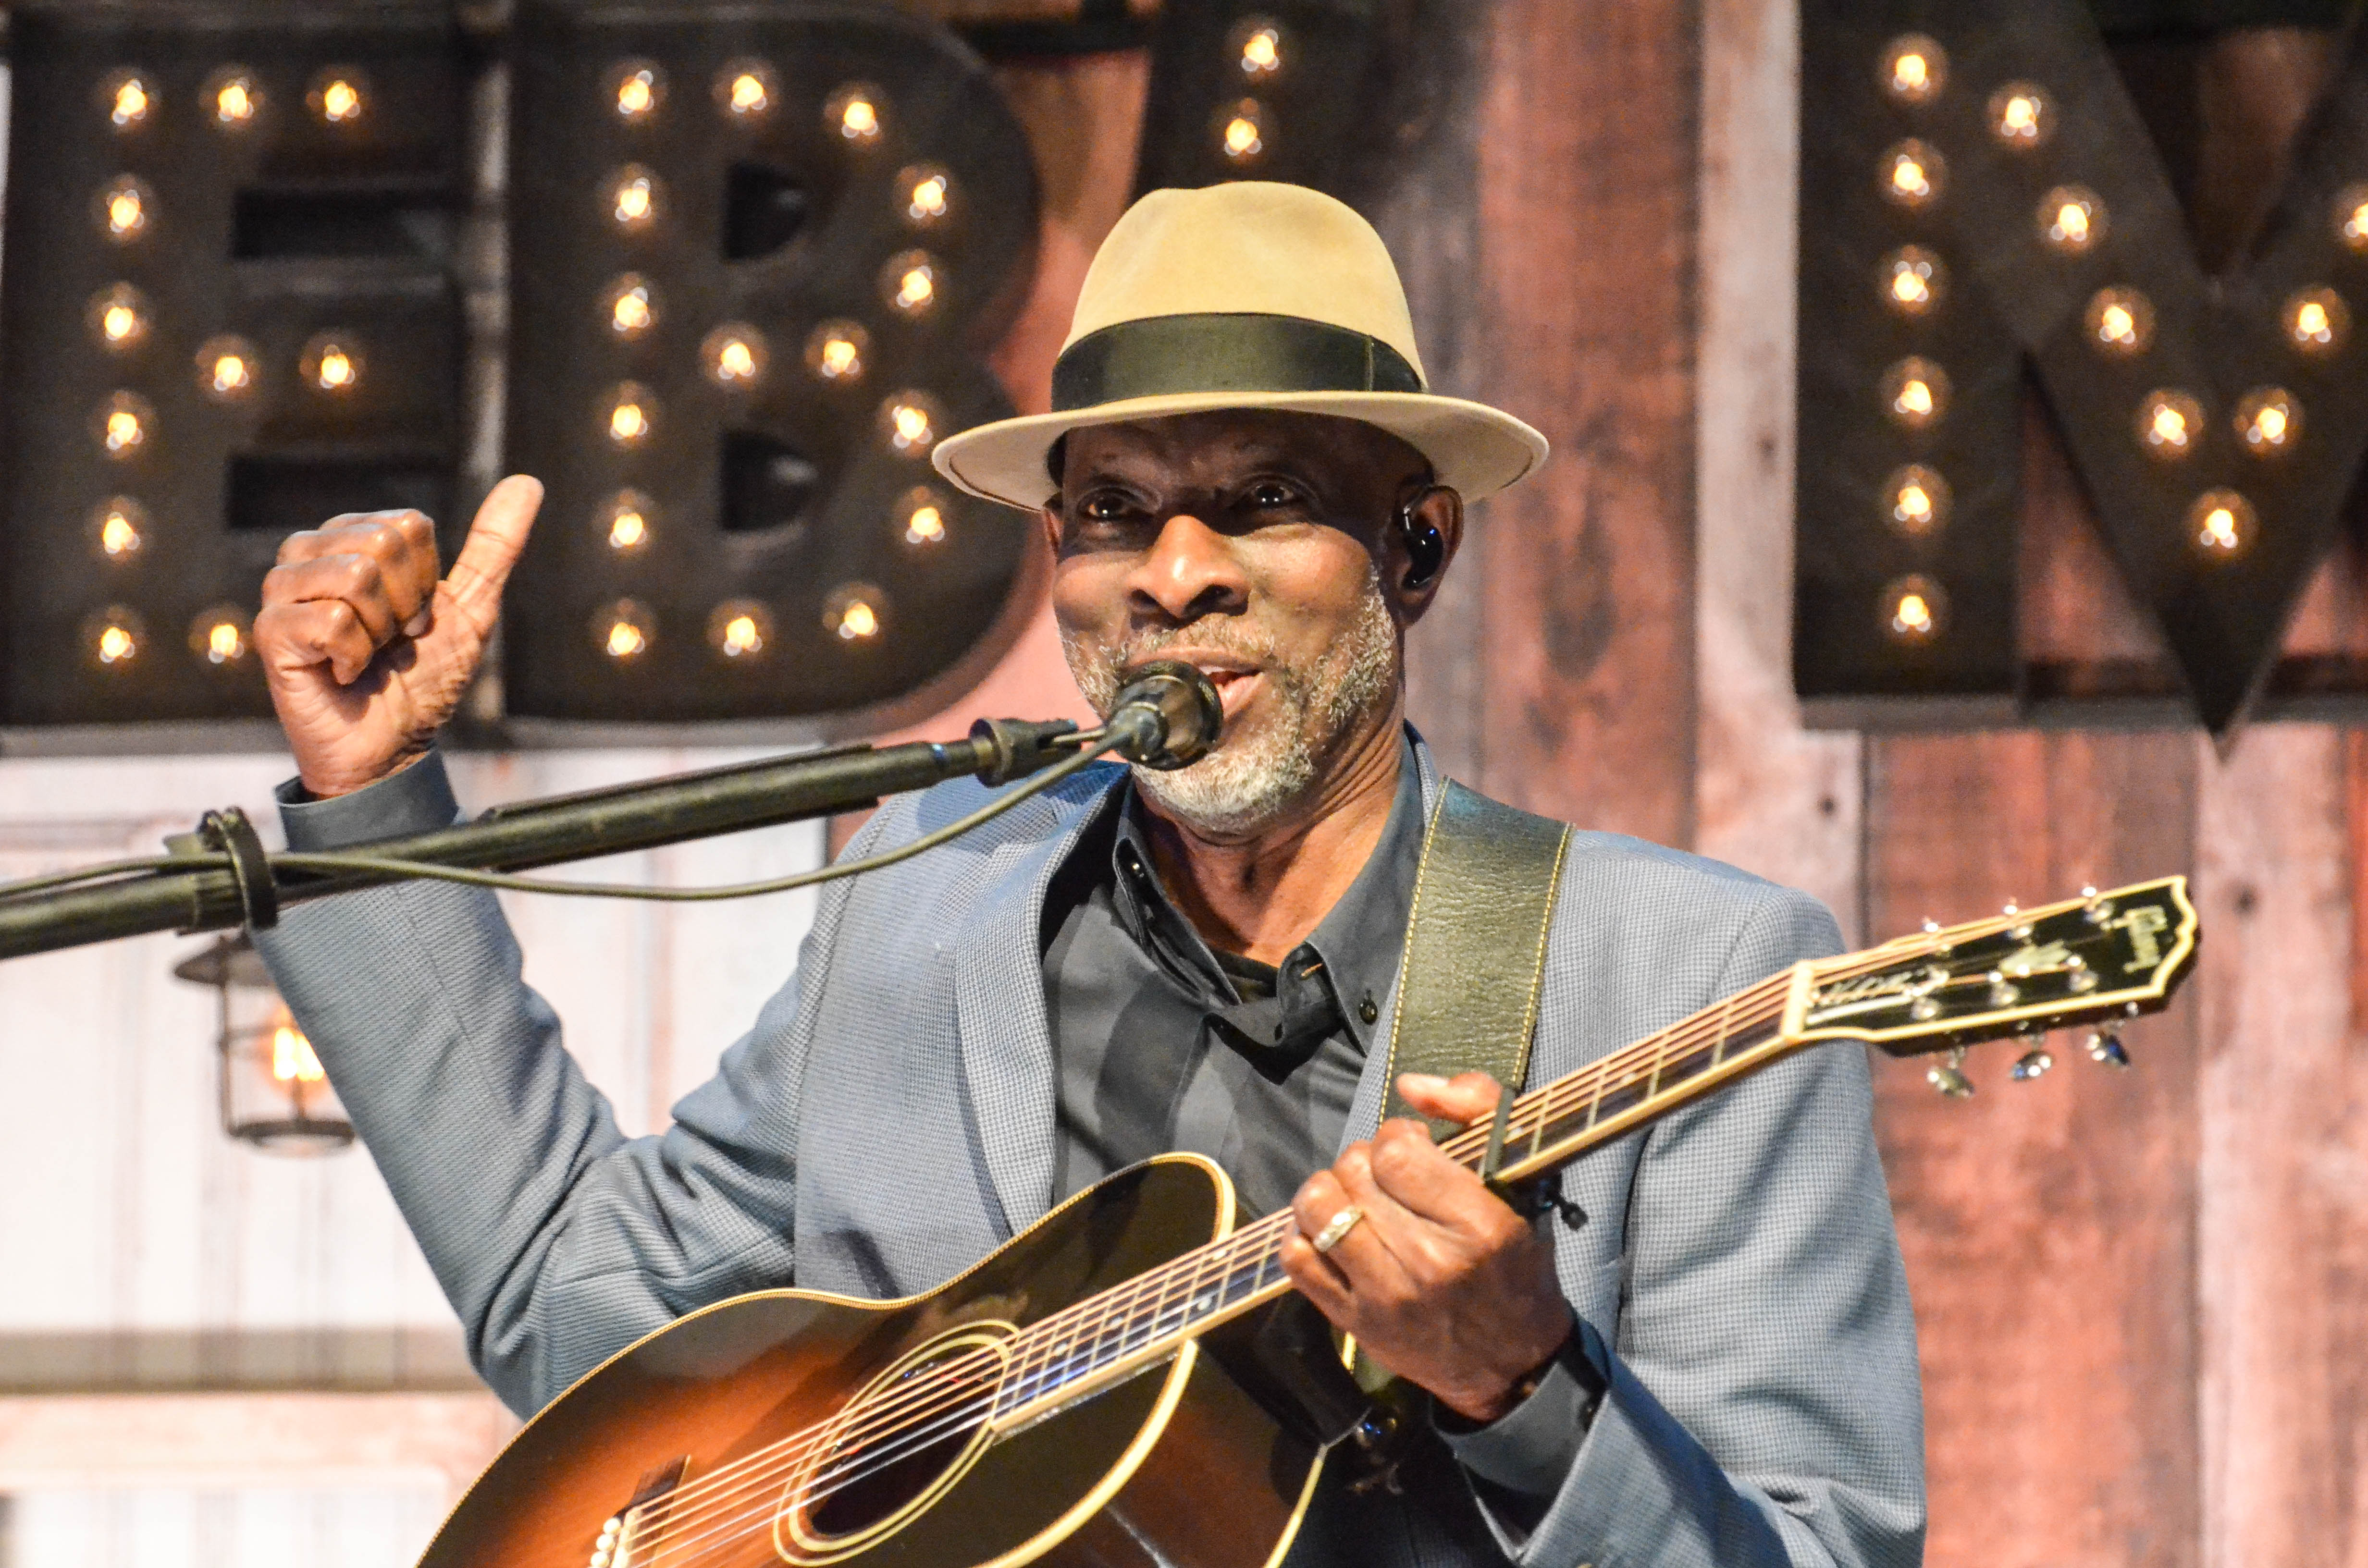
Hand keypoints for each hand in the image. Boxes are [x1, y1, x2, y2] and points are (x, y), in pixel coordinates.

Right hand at [255, 475, 542, 796]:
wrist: (393, 745)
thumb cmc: (423, 676)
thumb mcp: (471, 607)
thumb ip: (494, 545)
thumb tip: (528, 483)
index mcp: (351, 538)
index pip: (409, 526)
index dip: (427, 580)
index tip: (416, 618)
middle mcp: (309, 553)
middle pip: (382, 543)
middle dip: (407, 604)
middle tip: (392, 639)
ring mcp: (283, 590)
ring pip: (356, 576)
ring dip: (381, 630)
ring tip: (367, 653)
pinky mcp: (271, 631)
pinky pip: (334, 622)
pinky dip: (355, 657)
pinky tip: (342, 673)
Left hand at [1281, 1071, 1572, 1422]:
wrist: (1513, 1370)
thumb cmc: (1517, 1272)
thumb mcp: (1520, 1187)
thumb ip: (1477, 1113)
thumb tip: (1411, 1085)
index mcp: (1480, 1228)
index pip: (1399, 1154)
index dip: (1397, 1134)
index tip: (1413, 1145)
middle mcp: (1429, 1264)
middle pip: (1356, 1173)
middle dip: (1366, 1158)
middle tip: (1387, 1174)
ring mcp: (1384, 1298)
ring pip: (1318, 1208)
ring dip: (1330, 1188)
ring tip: (1355, 1196)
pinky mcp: (1353, 1322)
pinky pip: (1297, 1258)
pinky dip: (1305, 1231)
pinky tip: (1332, 1230)